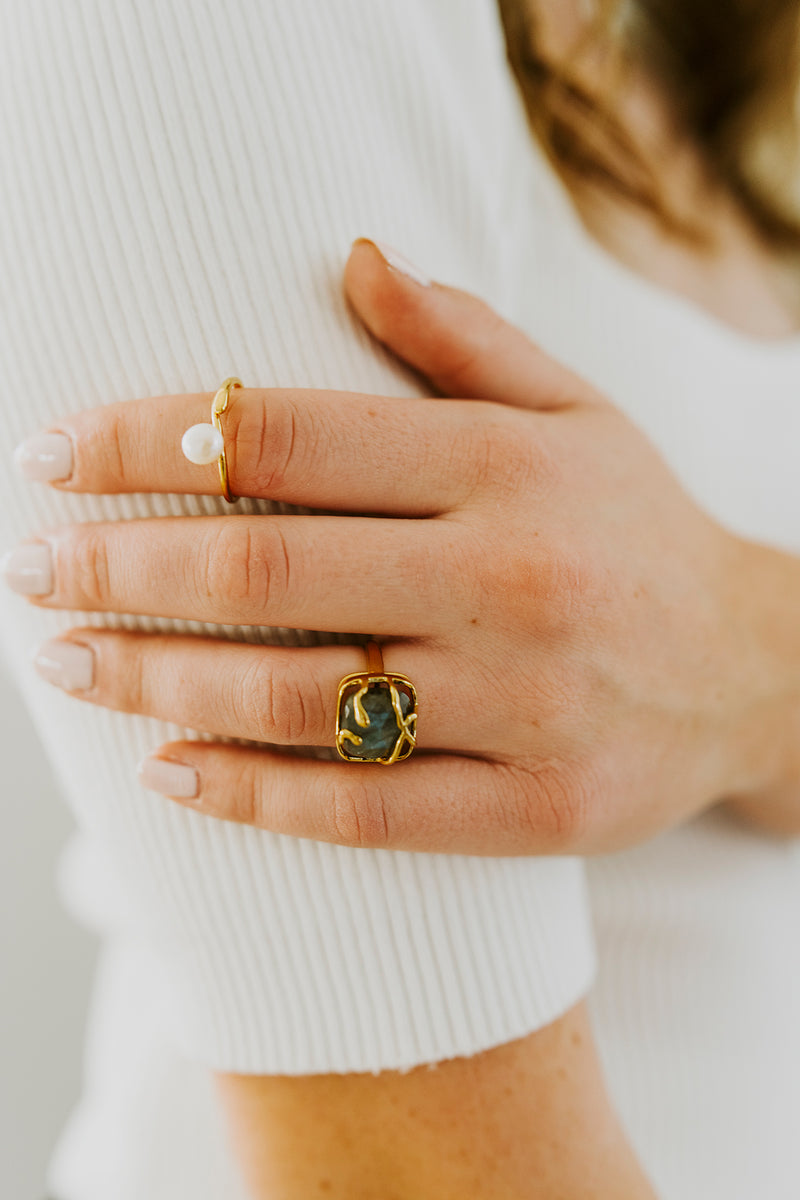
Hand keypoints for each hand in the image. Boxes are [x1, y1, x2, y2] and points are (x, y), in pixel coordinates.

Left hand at [5, 239, 795, 853]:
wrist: (754, 670)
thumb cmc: (637, 528)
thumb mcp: (574, 410)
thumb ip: (460, 337)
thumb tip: (347, 256)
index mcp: (506, 466)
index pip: (287, 434)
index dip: (147, 437)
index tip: (53, 451)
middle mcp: (511, 580)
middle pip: (266, 571)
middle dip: (118, 565)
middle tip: (29, 565)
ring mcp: (523, 705)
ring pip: (298, 698)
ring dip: (155, 681)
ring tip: (67, 659)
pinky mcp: (533, 809)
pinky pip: (364, 812)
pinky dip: (251, 797)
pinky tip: (167, 771)